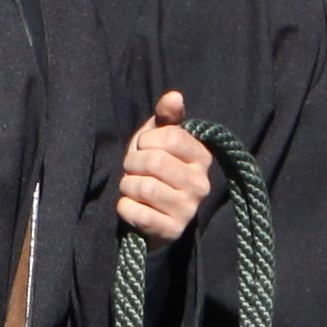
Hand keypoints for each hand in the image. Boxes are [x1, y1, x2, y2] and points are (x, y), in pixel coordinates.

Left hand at [117, 93, 214, 244]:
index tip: (145, 148)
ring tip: (133, 187)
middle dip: (132, 163)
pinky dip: (124, 207)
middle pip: (154, 161)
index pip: (169, 137)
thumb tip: (174, 96)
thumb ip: (167, 116)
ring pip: (142, 187)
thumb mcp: (160, 139)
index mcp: (202, 158)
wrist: (154, 215)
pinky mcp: (172, 231)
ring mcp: (188, 210)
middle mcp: (201, 184)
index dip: (147, 140)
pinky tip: (132, 206)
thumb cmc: (156, 169)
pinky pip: (135, 212)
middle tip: (134, 169)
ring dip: (127, 185)